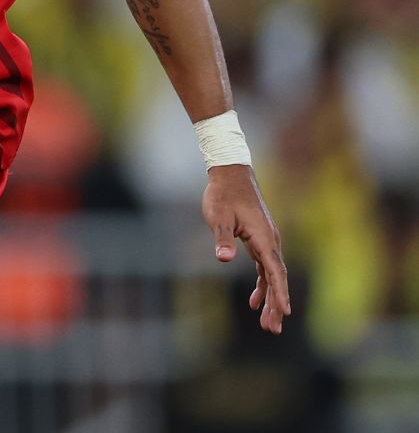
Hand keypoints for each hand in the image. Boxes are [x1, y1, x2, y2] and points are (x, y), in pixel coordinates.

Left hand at [203, 164, 290, 333]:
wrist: (231, 174)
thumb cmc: (223, 194)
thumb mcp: (218, 216)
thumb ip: (222, 237)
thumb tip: (223, 258)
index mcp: (264, 237)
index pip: (275, 270)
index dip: (280, 292)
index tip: (285, 312)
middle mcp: (270, 241)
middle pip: (277, 278)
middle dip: (277, 304)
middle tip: (273, 329)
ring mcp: (267, 241)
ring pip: (272, 275)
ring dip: (270, 298)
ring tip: (266, 323)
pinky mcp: (259, 240)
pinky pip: (265, 268)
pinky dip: (262, 285)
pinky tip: (255, 301)